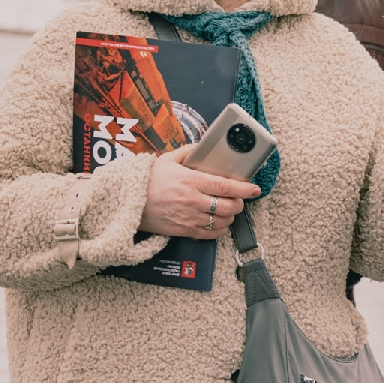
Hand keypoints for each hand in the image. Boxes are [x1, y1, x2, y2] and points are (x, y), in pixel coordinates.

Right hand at [140, 146, 260, 239]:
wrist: (128, 203)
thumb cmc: (148, 180)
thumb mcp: (167, 160)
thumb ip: (188, 152)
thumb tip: (202, 147)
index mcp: (191, 181)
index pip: (225, 186)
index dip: (243, 189)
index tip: (254, 189)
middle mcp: (193, 201)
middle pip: (228, 207)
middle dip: (239, 203)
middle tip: (238, 198)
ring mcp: (189, 218)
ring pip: (222, 222)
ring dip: (230, 216)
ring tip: (228, 209)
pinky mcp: (184, 231)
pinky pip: (210, 235)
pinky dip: (219, 230)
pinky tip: (218, 222)